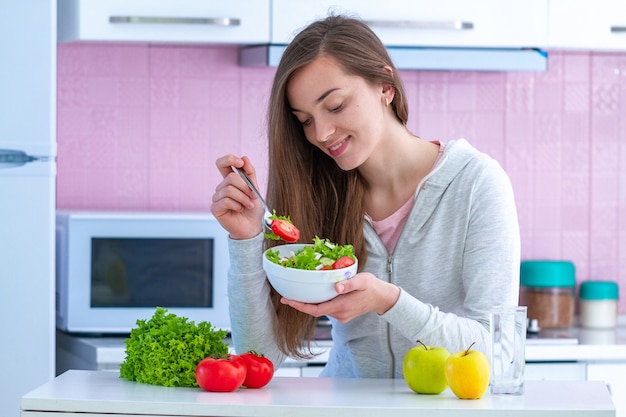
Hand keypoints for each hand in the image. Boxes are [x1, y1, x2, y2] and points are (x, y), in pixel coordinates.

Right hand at [211, 155, 263, 239]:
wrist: (253, 227)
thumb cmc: (253, 209)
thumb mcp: (255, 188)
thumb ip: (250, 174)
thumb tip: (244, 158)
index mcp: (230, 181)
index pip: (222, 163)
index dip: (229, 159)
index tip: (240, 163)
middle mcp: (221, 188)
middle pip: (231, 178)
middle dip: (246, 187)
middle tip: (253, 196)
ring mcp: (217, 198)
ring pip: (229, 190)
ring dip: (243, 198)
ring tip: (248, 205)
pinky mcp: (215, 208)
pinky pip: (225, 201)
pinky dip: (237, 205)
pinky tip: (240, 210)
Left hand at [280, 272, 400, 321]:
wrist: (383, 298)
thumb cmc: (372, 287)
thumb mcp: (362, 281)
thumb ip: (349, 284)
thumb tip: (336, 287)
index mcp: (342, 306)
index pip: (316, 310)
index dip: (300, 306)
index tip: (288, 300)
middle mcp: (339, 314)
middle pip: (315, 310)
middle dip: (301, 304)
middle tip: (286, 295)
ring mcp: (341, 315)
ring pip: (321, 309)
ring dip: (310, 303)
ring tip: (299, 292)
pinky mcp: (342, 313)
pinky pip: (327, 308)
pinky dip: (319, 302)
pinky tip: (315, 293)